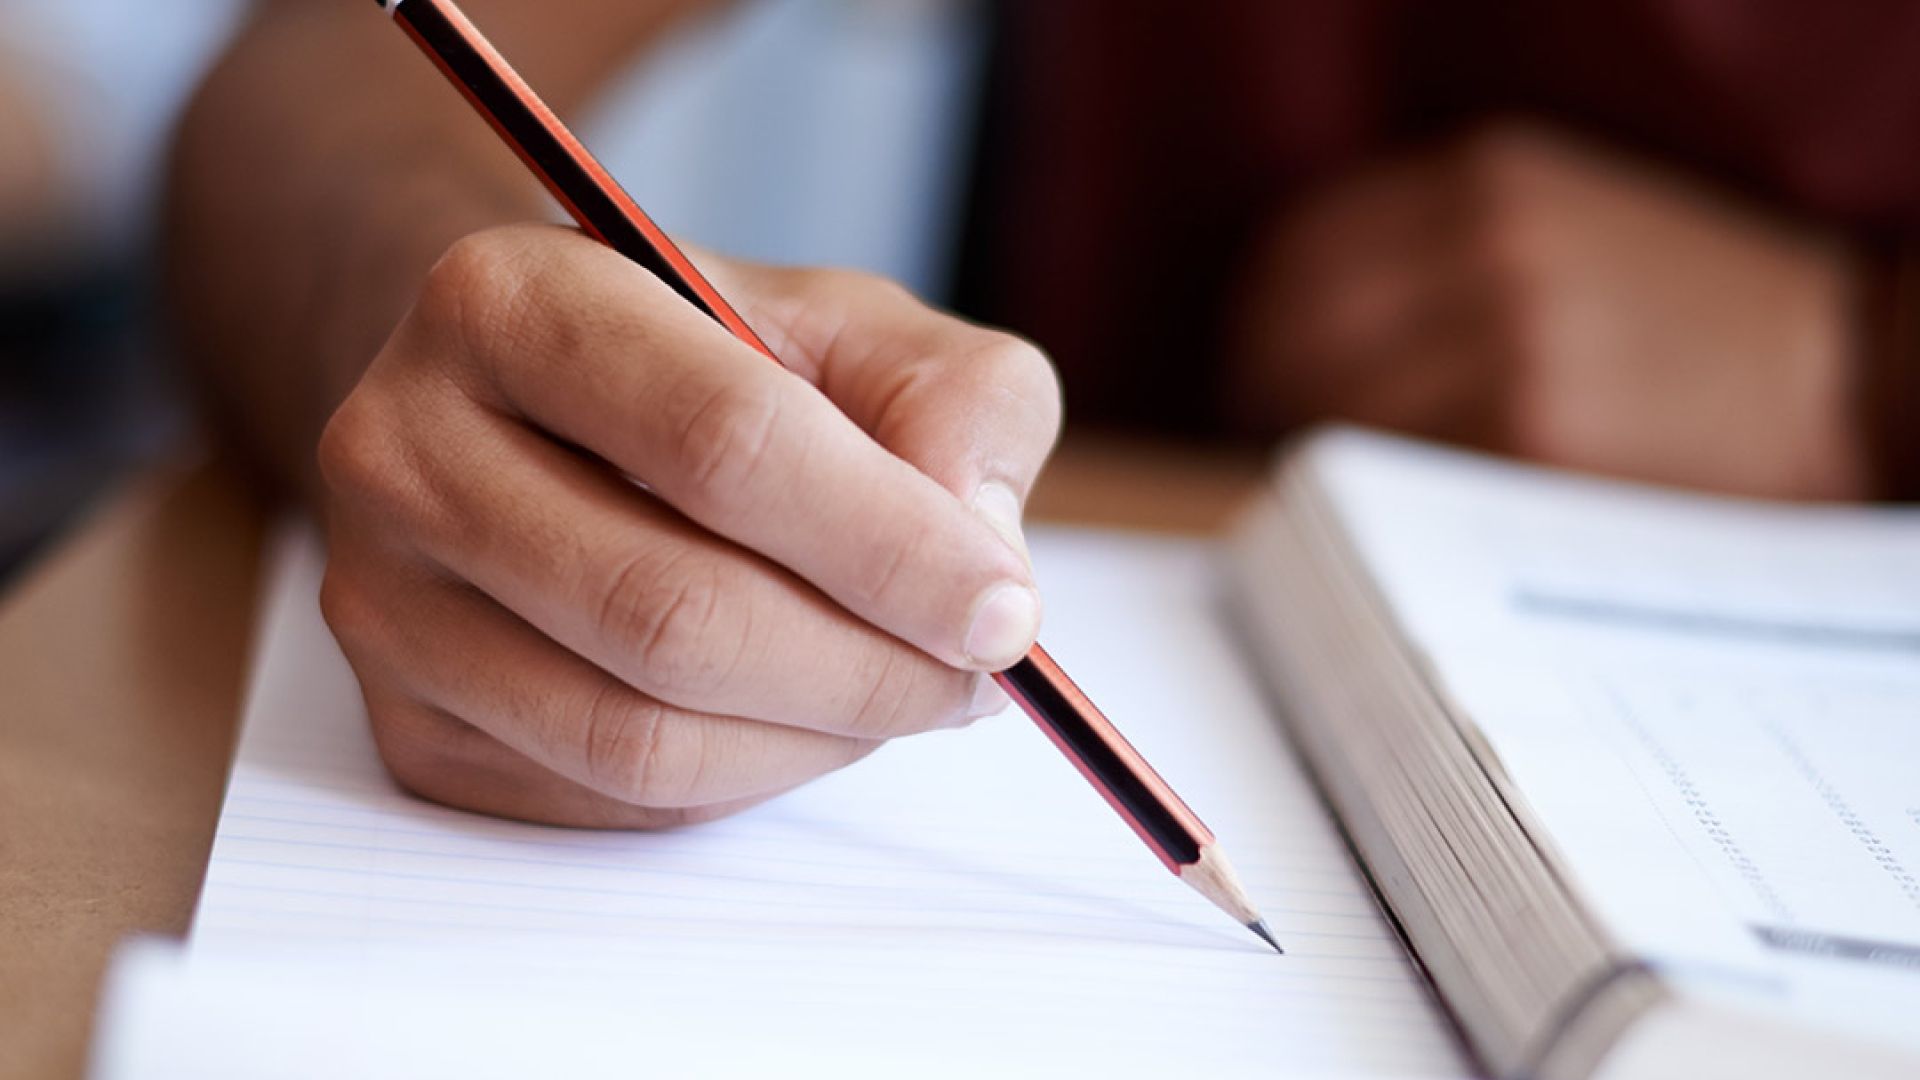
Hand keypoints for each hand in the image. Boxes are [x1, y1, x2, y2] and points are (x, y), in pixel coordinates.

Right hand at [318, 224, 1059, 826]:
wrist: (537, 411)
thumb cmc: (708, 364)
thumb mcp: (853, 327)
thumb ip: (954, 399)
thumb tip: (978, 551)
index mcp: (511, 300)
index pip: (722, 442)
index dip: (888, 546)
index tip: (1006, 611)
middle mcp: (404, 445)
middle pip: (673, 611)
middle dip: (867, 667)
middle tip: (977, 675)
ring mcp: (386, 600)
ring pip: (637, 733)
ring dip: (816, 739)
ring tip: (902, 690)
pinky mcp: (407, 723)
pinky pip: (611, 797)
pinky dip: (746, 776)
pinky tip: (798, 714)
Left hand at [1232, 122, 1869, 498]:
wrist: (1841, 373)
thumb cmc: (1691, 314)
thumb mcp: (1562, 220)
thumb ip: (1436, 251)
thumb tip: (1299, 335)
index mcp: (1482, 176)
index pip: (1291, 255)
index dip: (1257, 328)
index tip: (1256, 375)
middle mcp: (1484, 244)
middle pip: (1290, 336)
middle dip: (1268, 399)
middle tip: (1280, 448)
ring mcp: (1508, 338)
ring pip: (1333, 411)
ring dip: (1314, 457)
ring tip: (1340, 489)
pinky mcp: (1533, 434)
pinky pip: (1398, 471)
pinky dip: (1377, 499)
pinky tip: (1398, 516)